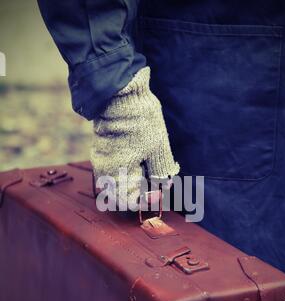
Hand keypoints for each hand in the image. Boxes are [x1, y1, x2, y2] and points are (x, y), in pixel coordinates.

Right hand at [90, 66, 179, 209]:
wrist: (121, 93)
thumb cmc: (142, 121)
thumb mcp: (159, 148)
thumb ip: (161, 171)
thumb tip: (163, 186)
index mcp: (118, 173)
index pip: (127, 202)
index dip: (144, 201)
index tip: (157, 192)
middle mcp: (105, 170)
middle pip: (119, 195)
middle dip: (138, 192)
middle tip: (153, 181)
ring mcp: (100, 159)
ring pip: (114, 183)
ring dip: (131, 182)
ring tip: (146, 169)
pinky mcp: (100, 149)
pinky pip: (110, 169)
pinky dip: (124, 171)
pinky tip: (137, 159)